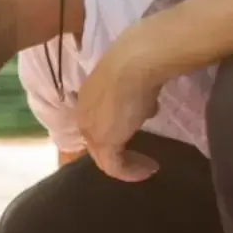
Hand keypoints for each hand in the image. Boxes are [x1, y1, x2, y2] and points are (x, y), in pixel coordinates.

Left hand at [75, 30, 163, 181]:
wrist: (136, 61)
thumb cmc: (137, 63)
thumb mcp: (135, 82)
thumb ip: (136, 98)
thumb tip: (147, 107)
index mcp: (87, 97)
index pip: (97, 122)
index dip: (116, 131)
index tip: (137, 134)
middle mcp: (84, 115)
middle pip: (98, 142)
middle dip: (120, 150)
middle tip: (141, 157)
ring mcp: (91, 130)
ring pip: (105, 156)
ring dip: (127, 164)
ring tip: (147, 167)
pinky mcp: (104, 143)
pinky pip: (115, 167)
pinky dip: (131, 172)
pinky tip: (148, 170)